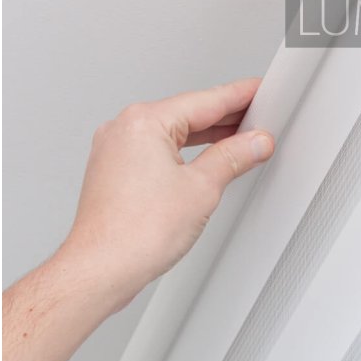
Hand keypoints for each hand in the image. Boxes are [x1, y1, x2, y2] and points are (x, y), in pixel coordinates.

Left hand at [60, 77, 273, 308]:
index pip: (205, 101)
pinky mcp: (113, 172)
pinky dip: (182, 155)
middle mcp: (123, 130)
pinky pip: (156, 152)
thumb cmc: (135, 233)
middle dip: (225, 119)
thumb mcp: (202, 189)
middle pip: (187, 114)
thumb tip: (254, 143)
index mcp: (144, 122)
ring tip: (237, 142)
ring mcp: (115, 151)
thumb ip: (233, 158)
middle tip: (257, 119)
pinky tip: (202, 164)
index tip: (258, 91)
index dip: (239, 97)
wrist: (101, 269)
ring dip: (205, 138)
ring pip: (171, 134)